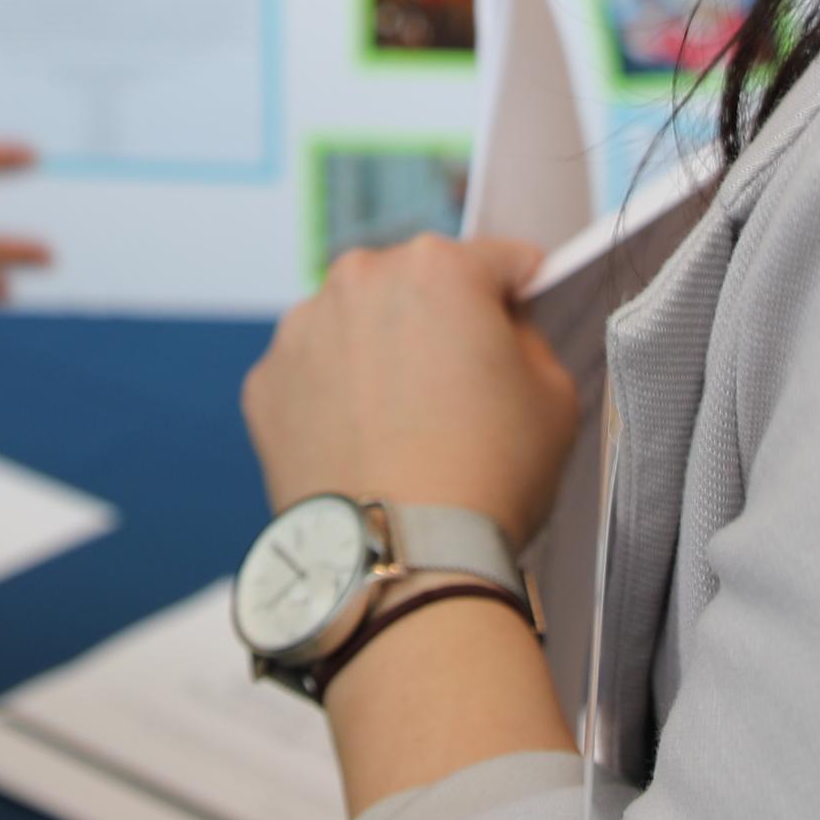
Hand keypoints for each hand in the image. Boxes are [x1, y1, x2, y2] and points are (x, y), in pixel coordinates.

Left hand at [242, 235, 569, 548]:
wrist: (402, 557)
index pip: (498, 262)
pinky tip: (361, 446)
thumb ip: (528, 337)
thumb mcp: (555, 394)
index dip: (520, 297)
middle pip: (415, 285)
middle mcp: (358, 278)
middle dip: (438, 322)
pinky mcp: (264, 383)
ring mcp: (301, 329)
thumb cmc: (489, 474)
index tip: (519, 330)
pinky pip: (311, 374)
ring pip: (355, 325)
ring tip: (402, 427)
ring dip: (378, 354)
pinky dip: (333, 398)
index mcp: (438, 266)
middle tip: (457, 392)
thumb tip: (500, 328)